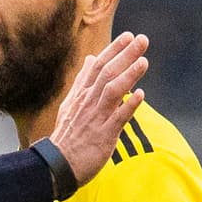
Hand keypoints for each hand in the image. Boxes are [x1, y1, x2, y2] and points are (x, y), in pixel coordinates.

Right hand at [49, 32, 148, 185]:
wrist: (57, 165)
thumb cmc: (68, 135)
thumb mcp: (71, 104)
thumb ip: (83, 81)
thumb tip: (91, 58)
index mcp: (80, 95)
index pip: (97, 67)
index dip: (113, 50)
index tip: (129, 36)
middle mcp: (87, 103)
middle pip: (106, 74)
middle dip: (124, 55)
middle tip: (142, 40)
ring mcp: (95, 118)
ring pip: (112, 92)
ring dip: (128, 76)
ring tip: (144, 61)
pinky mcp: (103, 135)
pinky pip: (117, 118)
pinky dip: (128, 106)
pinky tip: (140, 95)